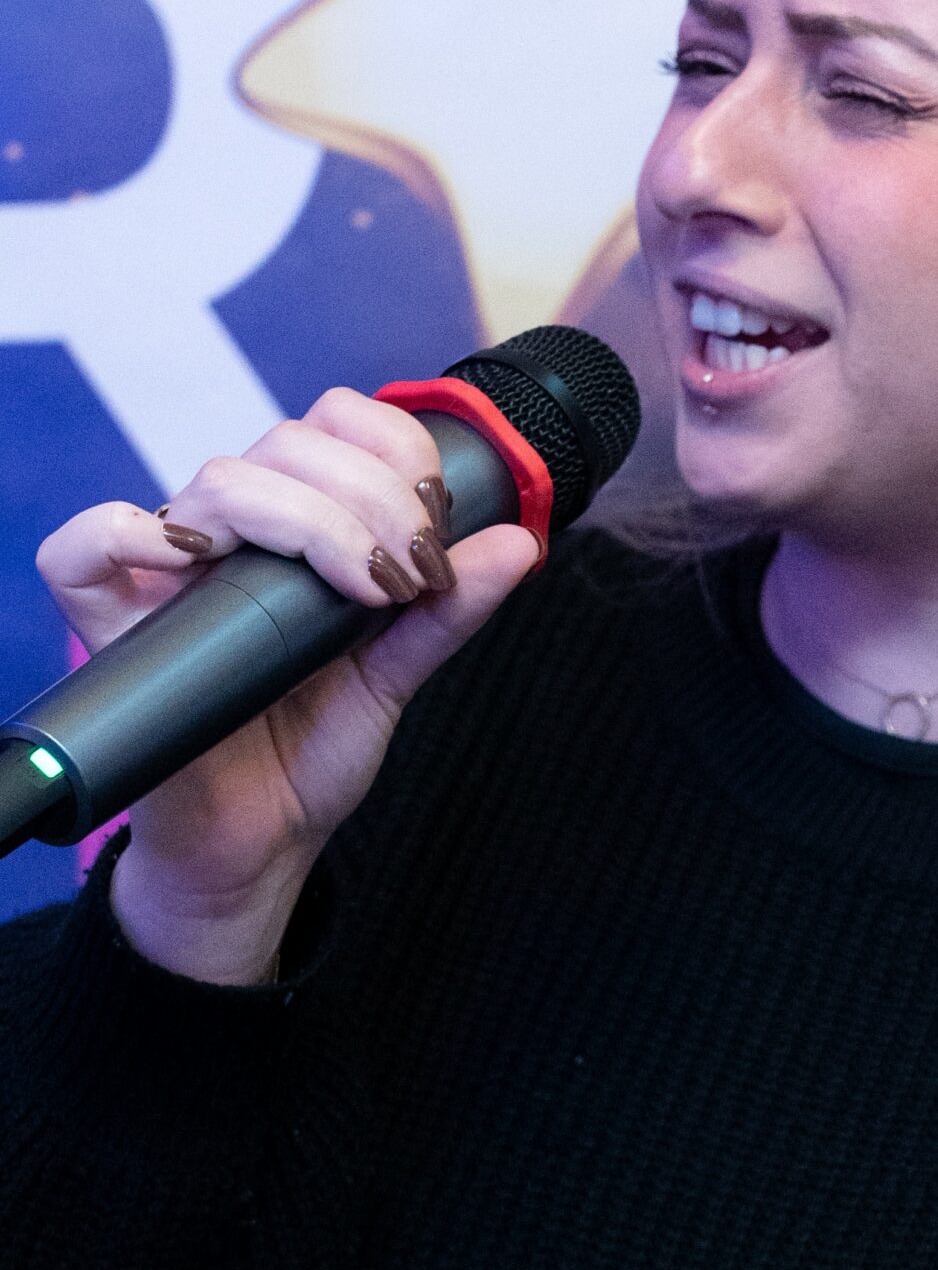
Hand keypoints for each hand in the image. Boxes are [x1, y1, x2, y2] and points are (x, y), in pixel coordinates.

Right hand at [36, 389, 538, 977]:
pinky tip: (205, 566)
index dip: (388, 447)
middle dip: (370, 497)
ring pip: (218, 483)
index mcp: (294, 528)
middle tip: (410, 578)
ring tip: (362, 593)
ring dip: (308, 521)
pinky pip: (87, 547)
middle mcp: (230, 536)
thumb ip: (449, 611)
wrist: (258, 845)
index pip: (329, 424)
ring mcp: (165, 573)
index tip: (432, 525)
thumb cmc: (309, 756)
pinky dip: (134, 535)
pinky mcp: (108, 622)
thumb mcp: (396, 677)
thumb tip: (518, 540)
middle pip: (282, 446)